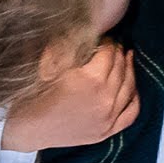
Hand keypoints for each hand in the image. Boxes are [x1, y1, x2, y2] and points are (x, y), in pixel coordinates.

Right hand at [2, 40, 139, 151]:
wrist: (28, 127)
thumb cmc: (36, 94)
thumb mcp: (49, 63)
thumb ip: (69, 45)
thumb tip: (84, 31)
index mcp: (90, 79)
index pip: (109, 53)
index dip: (107, 42)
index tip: (103, 38)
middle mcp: (104, 98)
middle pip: (120, 67)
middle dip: (118, 53)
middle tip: (114, 46)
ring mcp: (108, 117)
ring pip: (129, 87)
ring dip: (129, 69)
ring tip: (126, 58)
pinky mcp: (108, 131)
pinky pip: (131, 113)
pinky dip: (135, 98)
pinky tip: (133, 88)